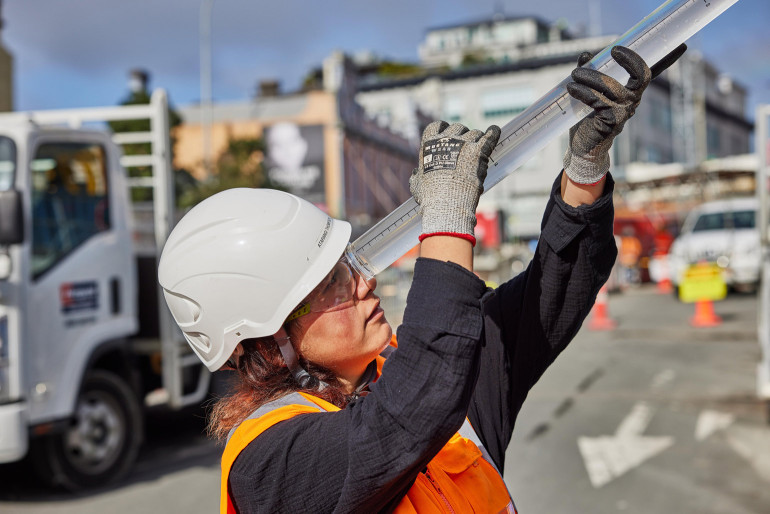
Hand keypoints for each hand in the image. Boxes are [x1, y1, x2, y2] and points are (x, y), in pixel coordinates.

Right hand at [410, 121, 500, 244]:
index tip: (449, 133)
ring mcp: (463, 143)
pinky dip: (493, 132)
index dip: (444, 129)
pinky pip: (490, 136)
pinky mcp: (478, 151)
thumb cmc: (430, 197)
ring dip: (477, 140)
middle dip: (462, 135)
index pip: (437, 126)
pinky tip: (495, 130)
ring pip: (474, 133)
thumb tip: (416, 174)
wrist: (446, 203)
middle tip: (466, 147)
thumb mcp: (417, 186)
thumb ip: (417, 177)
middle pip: (458, 128)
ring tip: (479, 149)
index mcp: (429, 144)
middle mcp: (446, 139)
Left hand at [563, 44, 685, 184]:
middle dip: (629, 59)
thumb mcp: (588, 91)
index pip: (647, 74)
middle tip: (612, 51)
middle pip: (641, 75)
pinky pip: (597, 100)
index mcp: (631, 92)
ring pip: (612, 86)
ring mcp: (624, 111)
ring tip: (574, 74)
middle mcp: (633, 100)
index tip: (648, 47)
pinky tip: (572, 89)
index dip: (660, 59)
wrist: (583, 147)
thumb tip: (586, 55)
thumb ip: (589, 73)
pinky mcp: (611, 121)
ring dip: (590, 76)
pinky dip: (582, 91)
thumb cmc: (588, 118)